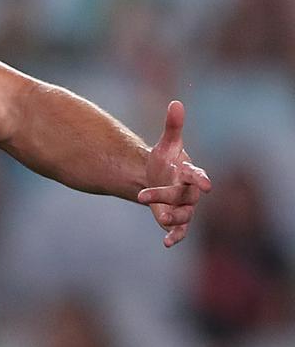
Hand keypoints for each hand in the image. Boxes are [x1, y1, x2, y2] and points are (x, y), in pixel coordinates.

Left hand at [138, 100, 211, 247]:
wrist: (158, 178)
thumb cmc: (166, 161)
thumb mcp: (167, 144)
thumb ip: (173, 126)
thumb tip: (176, 102)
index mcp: (190, 172)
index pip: (197, 175)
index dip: (199, 178)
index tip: (203, 182)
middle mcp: (190, 192)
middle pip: (184, 197)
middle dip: (166, 197)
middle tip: (142, 196)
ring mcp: (184, 207)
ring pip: (183, 216)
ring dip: (172, 218)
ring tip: (159, 218)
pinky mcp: (176, 220)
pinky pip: (180, 231)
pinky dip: (175, 237)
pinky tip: (166, 243)